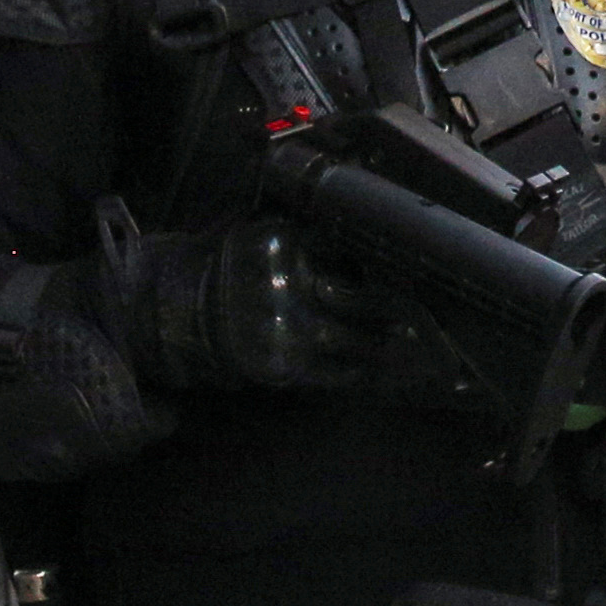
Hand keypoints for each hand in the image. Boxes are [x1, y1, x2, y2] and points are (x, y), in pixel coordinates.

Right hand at [108, 218, 408, 391]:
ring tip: (413, 340)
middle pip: (360, 296)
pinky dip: (359, 371)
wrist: (182, 310)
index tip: (409, 267)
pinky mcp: (282, 364)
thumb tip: (367, 233)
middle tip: (423, 306)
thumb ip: (309, 233)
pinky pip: (334, 372)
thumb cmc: (234, 266)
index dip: (383, 262)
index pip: (349, 249)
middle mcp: (288, 284)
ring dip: (386, 341)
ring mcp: (286, 327)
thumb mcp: (264, 233)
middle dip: (394, 304)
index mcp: (286, 244)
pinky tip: (378, 368)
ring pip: (355, 339)